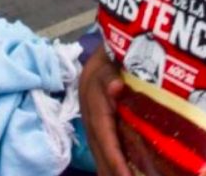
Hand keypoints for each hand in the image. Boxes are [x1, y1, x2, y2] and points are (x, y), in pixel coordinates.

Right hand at [80, 48, 132, 175]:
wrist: (107, 43)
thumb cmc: (116, 51)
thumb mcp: (116, 57)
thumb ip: (113, 74)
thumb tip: (116, 88)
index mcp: (94, 99)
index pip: (105, 135)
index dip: (115, 158)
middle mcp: (89, 111)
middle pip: (99, 147)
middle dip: (110, 170)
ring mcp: (90, 115)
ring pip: (98, 148)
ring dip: (107, 167)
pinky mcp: (95, 117)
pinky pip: (101, 142)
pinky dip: (108, 159)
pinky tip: (115, 171)